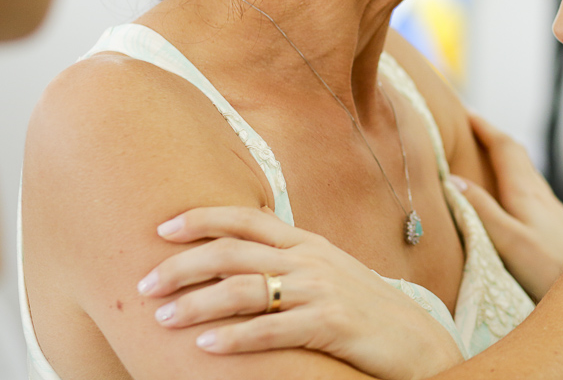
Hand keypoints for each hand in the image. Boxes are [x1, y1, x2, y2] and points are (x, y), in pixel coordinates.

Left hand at [140, 206, 462, 379]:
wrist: (418, 342)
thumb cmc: (366, 313)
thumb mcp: (330, 276)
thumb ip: (290, 264)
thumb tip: (236, 265)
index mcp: (309, 243)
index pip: (248, 217)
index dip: (203, 219)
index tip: (162, 228)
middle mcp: (313, 259)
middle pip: (235, 250)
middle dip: (182, 265)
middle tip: (143, 283)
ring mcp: (324, 290)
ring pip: (246, 288)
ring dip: (197, 302)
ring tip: (162, 318)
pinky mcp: (333, 324)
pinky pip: (274, 329)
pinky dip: (235, 337)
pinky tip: (205, 346)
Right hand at [450, 115, 562, 300]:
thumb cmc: (549, 269)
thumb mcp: (508, 241)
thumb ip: (481, 210)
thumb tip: (452, 179)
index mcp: (526, 193)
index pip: (505, 148)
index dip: (485, 128)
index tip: (464, 111)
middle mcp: (542, 195)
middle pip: (518, 155)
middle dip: (494, 138)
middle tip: (471, 128)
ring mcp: (553, 210)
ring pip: (528, 173)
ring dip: (507, 159)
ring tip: (488, 156)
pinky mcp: (560, 226)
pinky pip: (535, 190)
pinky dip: (519, 180)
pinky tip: (517, 194)